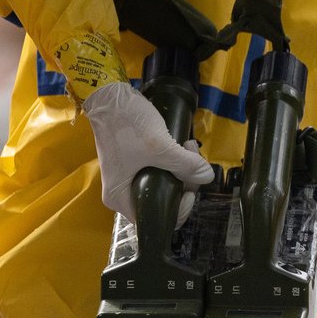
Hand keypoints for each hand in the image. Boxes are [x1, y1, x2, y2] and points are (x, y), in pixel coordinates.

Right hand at [84, 81, 212, 225]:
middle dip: (185, 184)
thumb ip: (185, 165)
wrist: (109, 96)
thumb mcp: (159, 147)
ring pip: (165, 185)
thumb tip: (207, 177)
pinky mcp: (135, 164)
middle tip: (193, 162)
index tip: (190, 190)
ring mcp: (129, 178)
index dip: (179, 210)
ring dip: (182, 169)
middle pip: (164, 201)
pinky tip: (183, 145)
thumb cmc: (126, 124)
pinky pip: (161, 171)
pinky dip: (174, 161)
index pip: (156, 221)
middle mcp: (123, 193)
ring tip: (189, 147)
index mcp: (121, 199)